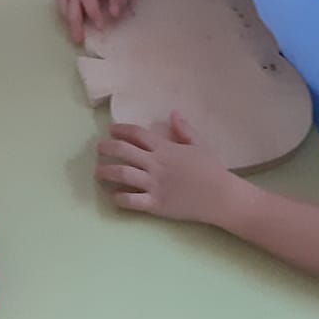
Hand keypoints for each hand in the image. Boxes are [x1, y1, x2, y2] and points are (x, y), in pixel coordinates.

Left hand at [96, 114, 235, 225]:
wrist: (221, 197)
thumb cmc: (212, 169)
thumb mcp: (199, 144)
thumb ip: (184, 129)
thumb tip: (172, 113)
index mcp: (165, 148)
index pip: (137, 134)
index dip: (121, 130)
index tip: (111, 130)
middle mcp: (156, 164)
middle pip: (123, 151)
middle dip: (106, 148)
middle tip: (98, 149)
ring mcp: (154, 185)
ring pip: (122, 174)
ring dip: (106, 172)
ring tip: (97, 172)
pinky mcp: (156, 204)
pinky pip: (131, 201)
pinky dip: (119, 198)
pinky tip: (113, 196)